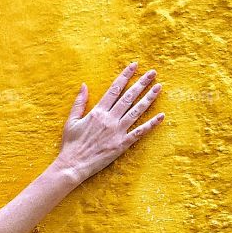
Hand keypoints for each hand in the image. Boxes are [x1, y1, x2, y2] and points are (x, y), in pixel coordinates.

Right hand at [56, 62, 164, 184]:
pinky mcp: (121, 145)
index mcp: (97, 112)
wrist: (72, 167)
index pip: (114, 89)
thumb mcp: (71, 122)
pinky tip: (161, 116)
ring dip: (149, 98)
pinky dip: (151, 124)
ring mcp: (117, 132)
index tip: (134, 66)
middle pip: (129, 97)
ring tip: (158, 87)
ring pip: (136, 111)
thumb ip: (79, 103)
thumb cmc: (70, 145)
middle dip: (141, 83)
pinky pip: (139, 133)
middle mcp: (109, 119)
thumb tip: (84, 85)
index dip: (125, 76)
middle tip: (153, 73)